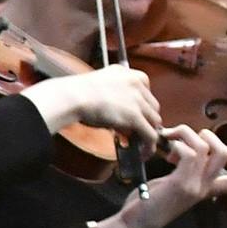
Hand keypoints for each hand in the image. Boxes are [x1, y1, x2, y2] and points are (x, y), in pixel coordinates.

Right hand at [23, 66, 161, 147]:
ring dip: (147, 133)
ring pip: (154, 121)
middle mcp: (137, 83)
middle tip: (136, 132)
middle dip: (146, 120)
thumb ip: (117, 98)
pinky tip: (143, 153)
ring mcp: (138, 100)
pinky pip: (150, 135)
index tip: (137, 116)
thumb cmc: (79, 94)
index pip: (146, 92)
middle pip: (153, 107)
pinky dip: (149, 147)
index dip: (142, 107)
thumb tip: (124, 120)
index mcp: (129, 73)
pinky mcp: (135, 116)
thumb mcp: (103, 88)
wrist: (72, 97)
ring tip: (138, 144)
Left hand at [86, 125, 226, 227]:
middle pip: (226, 153)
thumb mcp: (175, 188)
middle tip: (186, 138)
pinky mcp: (180, 184)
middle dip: (208, 134)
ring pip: (205, 147)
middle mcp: (204, 188)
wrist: (137, 226)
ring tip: (171, 139)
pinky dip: (177, 144)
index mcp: (206, 190)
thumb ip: (186, 172)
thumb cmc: (150, 204)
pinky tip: (165, 151)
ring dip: (186, 134)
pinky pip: (188, 154)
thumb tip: (185, 148)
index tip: (211, 148)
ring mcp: (194, 186)